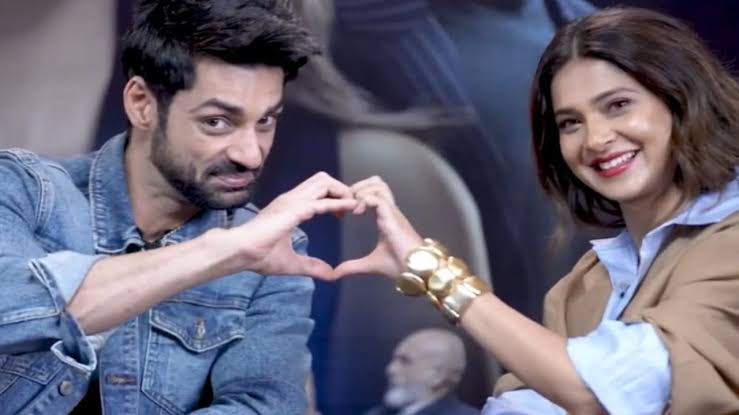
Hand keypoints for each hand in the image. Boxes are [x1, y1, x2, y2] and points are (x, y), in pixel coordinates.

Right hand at [231, 172, 357, 279]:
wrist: (240, 252)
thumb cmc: (259, 255)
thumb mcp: (292, 263)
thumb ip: (312, 266)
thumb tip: (330, 274)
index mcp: (291, 206)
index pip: (318, 190)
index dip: (335, 197)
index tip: (345, 213)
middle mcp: (292, 198)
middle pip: (324, 179)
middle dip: (341, 189)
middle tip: (352, 208)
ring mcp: (292, 201)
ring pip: (324, 182)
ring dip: (342, 192)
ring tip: (353, 207)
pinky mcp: (293, 210)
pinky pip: (321, 202)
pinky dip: (338, 203)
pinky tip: (351, 208)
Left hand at [333, 176, 422, 278]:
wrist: (416, 271)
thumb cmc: (400, 265)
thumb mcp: (370, 265)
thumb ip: (353, 266)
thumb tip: (336, 273)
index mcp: (385, 217)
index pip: (372, 192)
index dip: (356, 195)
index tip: (343, 211)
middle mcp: (389, 210)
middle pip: (376, 181)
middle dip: (358, 187)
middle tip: (347, 204)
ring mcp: (392, 212)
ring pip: (378, 184)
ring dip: (361, 191)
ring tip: (352, 208)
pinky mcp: (392, 217)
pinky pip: (378, 198)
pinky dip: (364, 200)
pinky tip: (357, 213)